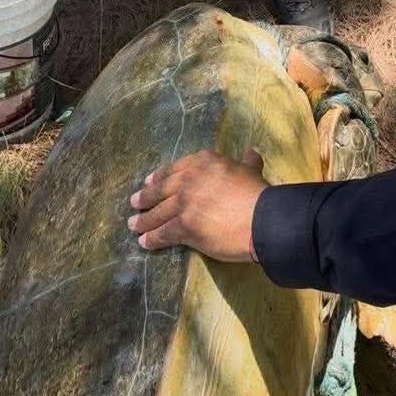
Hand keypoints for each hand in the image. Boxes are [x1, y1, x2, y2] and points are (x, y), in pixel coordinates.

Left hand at [128, 147, 265, 261]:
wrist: (263, 218)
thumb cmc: (258, 194)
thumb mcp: (251, 170)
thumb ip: (247, 161)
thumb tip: (252, 151)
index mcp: (203, 162)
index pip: (174, 169)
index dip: (159, 177)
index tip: (149, 181)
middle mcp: (188, 179)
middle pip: (161, 190)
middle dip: (145, 197)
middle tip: (134, 203)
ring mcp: (184, 203)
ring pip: (158, 212)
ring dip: (143, 220)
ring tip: (133, 225)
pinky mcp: (184, 226)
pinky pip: (163, 233)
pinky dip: (152, 239)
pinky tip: (144, 243)